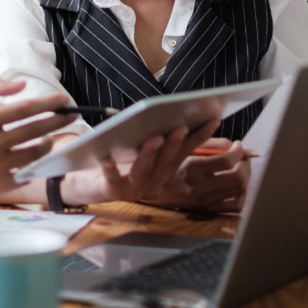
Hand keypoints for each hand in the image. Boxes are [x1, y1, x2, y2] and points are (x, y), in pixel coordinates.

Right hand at [0, 79, 80, 198]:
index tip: (63, 100)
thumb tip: (22, 85)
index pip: (25, 109)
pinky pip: (28, 172)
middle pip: (36, 129)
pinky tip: (37, 156)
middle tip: (71, 114)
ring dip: (48, 142)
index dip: (48, 104)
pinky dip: (36, 163)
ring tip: (49, 136)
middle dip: (58, 120)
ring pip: (36, 152)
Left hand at [62, 120, 218, 205]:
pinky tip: (107, 159)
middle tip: (181, 127)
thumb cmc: (123, 160)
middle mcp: (154, 183)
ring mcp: (134, 189)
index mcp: (165, 171)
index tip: (213, 119)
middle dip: (174, 143)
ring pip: (144, 171)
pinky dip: (110, 170)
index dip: (200, 137)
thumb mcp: (144, 148)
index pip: (185, 152)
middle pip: (166, 162)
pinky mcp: (112, 191)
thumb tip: (181, 116)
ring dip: (149, 154)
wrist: (93, 183)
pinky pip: (112, 180)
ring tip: (154, 139)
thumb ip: (161, 137)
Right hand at [148, 137, 252, 213]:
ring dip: (245, 177)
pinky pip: (234, 206)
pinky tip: (234, 186)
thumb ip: (210, 143)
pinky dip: (240, 195)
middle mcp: (197, 187)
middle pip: (237, 178)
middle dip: (245, 165)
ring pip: (239, 191)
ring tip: (239, 169)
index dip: (238, 151)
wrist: (155, 190)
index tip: (238, 145)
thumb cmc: (172, 164)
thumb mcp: (184, 147)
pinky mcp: (207, 211)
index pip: (226, 161)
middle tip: (242, 158)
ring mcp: (203, 202)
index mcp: (191, 167)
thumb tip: (233, 145)